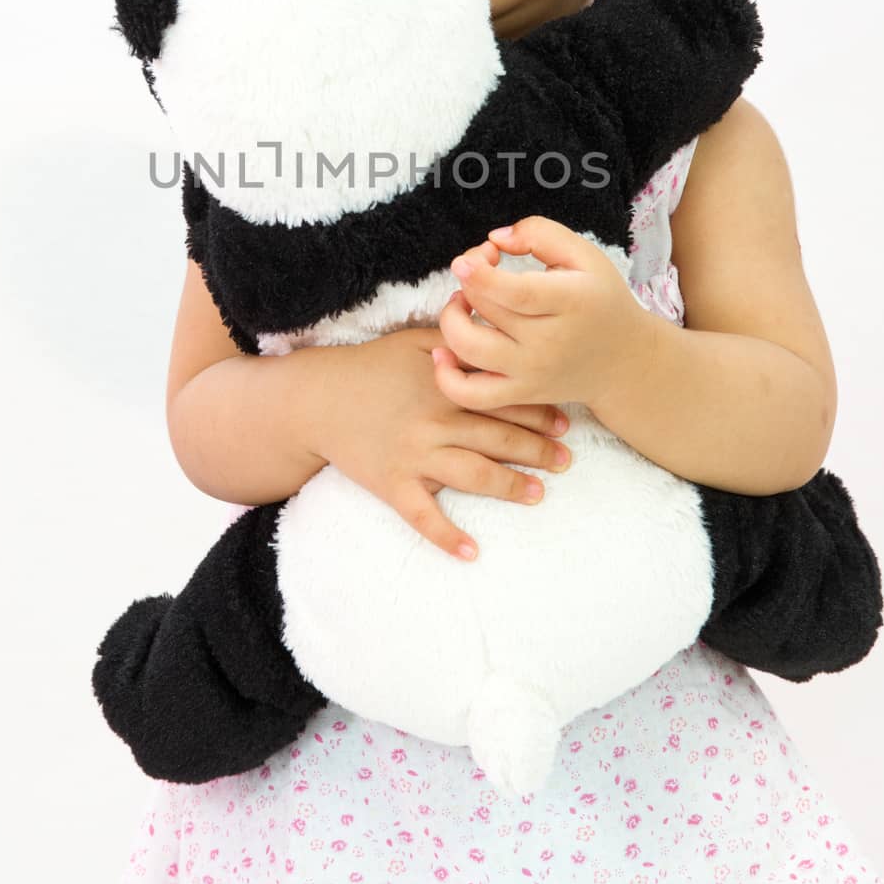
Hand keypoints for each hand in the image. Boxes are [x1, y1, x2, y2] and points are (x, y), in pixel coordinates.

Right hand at [310, 326, 572, 563]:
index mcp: (446, 386)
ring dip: (511, 486)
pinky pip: (423, 517)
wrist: (317, 399)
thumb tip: (495, 330)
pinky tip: (472, 553)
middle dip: (539, 450)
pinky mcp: (393, 485)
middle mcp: (436, 422)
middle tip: (566, 460)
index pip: (504, 399)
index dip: (539, 411)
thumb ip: (456, 340)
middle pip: (499, 438)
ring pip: (475, 475)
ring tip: (539, 493)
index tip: (565, 420)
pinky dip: (447, 537)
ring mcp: (415, 456)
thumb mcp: (414, 341)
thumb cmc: (369, 367)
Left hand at [433, 216, 648, 414]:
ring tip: (462, 303)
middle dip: (469, 280)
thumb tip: (494, 239)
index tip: (464, 261)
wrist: (623, 361)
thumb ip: (540, 234)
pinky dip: (446, 377)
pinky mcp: (520, 393)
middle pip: (487, 310)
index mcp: (571, 301)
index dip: (480, 275)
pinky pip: (471, 395)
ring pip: (470, 350)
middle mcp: (550, 341)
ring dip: (451, 320)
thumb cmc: (599, 300)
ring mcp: (533, 372)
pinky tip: (443, 351)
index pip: (517, 292)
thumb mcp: (584, 255)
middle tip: (479, 268)